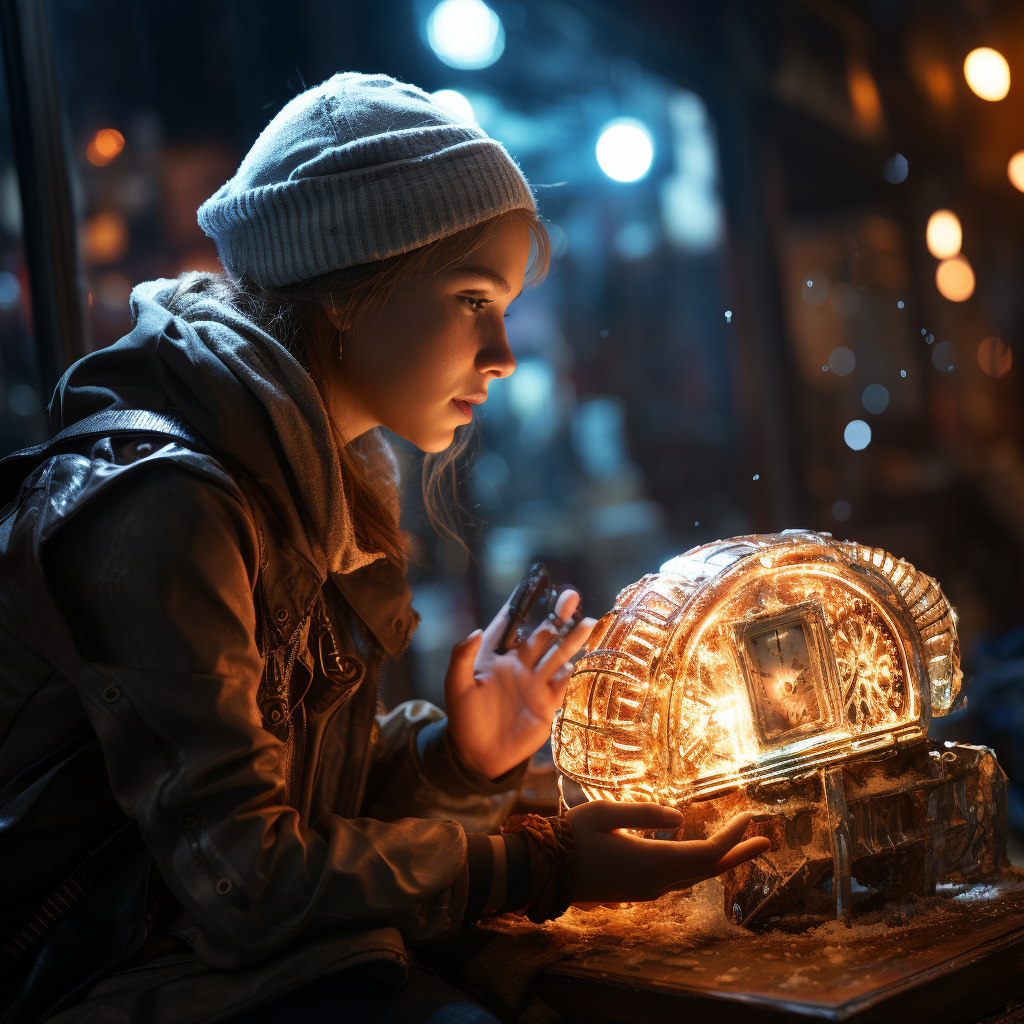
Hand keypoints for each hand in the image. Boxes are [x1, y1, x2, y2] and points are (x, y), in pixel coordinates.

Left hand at [445, 590, 595, 779]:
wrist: (478, 755)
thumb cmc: (463, 718)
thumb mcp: (456, 686)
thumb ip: (461, 657)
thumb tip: (476, 629)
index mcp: (495, 656)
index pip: (510, 623)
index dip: (521, 603)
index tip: (534, 583)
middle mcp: (519, 665)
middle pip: (542, 634)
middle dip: (556, 615)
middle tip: (571, 596)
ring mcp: (535, 683)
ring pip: (558, 654)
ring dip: (573, 639)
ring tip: (590, 621)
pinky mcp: (547, 704)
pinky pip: (565, 683)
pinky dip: (576, 671)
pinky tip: (588, 657)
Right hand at [568, 801, 770, 904]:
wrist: (547, 872)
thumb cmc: (572, 837)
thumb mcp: (605, 814)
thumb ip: (644, 814)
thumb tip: (679, 816)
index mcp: (650, 862)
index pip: (705, 852)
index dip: (731, 837)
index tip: (750, 818)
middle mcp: (655, 882)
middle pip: (708, 870)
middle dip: (738, 853)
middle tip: (765, 840)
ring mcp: (648, 890)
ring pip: (695, 877)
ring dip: (721, 860)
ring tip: (742, 847)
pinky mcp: (639, 891)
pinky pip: (679, 879)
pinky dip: (699, 866)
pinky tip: (703, 855)